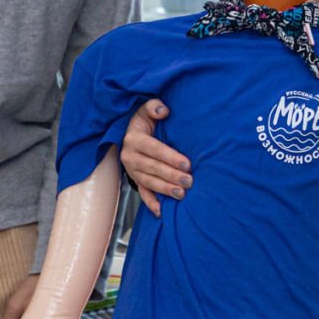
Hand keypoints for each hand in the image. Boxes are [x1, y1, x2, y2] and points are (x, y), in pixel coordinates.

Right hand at [119, 99, 190, 215]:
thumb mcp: (145, 109)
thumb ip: (153, 107)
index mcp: (134, 139)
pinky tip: (162, 212)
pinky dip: (151, 203)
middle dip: (171, 176)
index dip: (170, 157)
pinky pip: (142, 193)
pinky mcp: (134, 179)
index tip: (187, 164)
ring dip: (165, 190)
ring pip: (148, 182)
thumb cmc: (144, 121)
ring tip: (182, 194)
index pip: (153, 149)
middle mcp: (130, 156)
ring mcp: (131, 170)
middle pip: (152, 168)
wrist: (128, 133)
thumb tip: (163, 111)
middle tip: (189, 181)